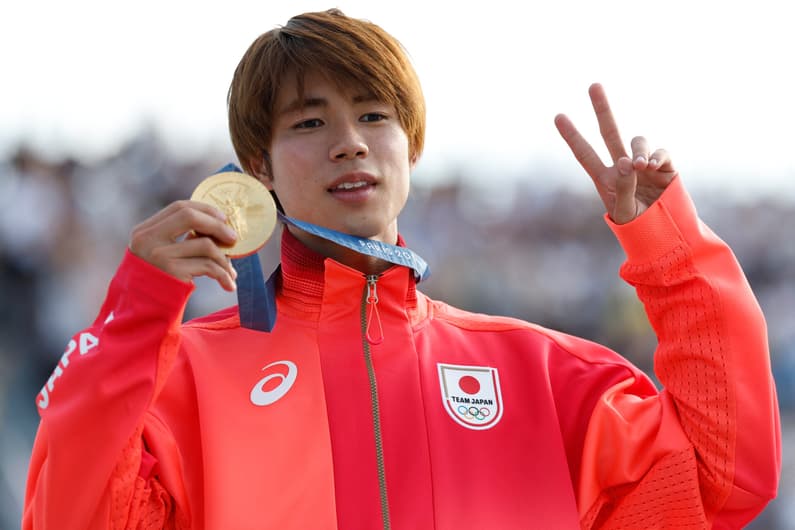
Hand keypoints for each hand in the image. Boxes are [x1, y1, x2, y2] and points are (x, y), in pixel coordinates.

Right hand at [129, 201, 238, 290]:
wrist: (143, 311)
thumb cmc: (157, 281)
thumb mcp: (158, 252)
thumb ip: (178, 238)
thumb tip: (219, 227)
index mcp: (145, 230)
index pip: (179, 207)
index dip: (205, 210)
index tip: (223, 219)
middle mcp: (148, 239)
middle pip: (190, 217)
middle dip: (217, 225)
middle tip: (234, 239)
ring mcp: (160, 256)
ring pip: (205, 244)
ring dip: (224, 258)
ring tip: (231, 272)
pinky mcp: (173, 272)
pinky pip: (208, 266)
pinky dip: (223, 275)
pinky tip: (229, 284)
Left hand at [555, 83, 677, 223]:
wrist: (664, 234)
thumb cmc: (637, 227)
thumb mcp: (623, 212)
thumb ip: (622, 188)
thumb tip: (627, 162)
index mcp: (604, 178)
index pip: (584, 153)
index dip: (572, 135)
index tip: (558, 116)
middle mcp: (622, 166)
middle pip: (609, 132)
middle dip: (602, 109)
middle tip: (594, 85)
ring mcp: (644, 164)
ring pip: (636, 142)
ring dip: (638, 149)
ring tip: (640, 165)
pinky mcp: (665, 167)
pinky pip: (660, 153)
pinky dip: (657, 156)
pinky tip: (652, 166)